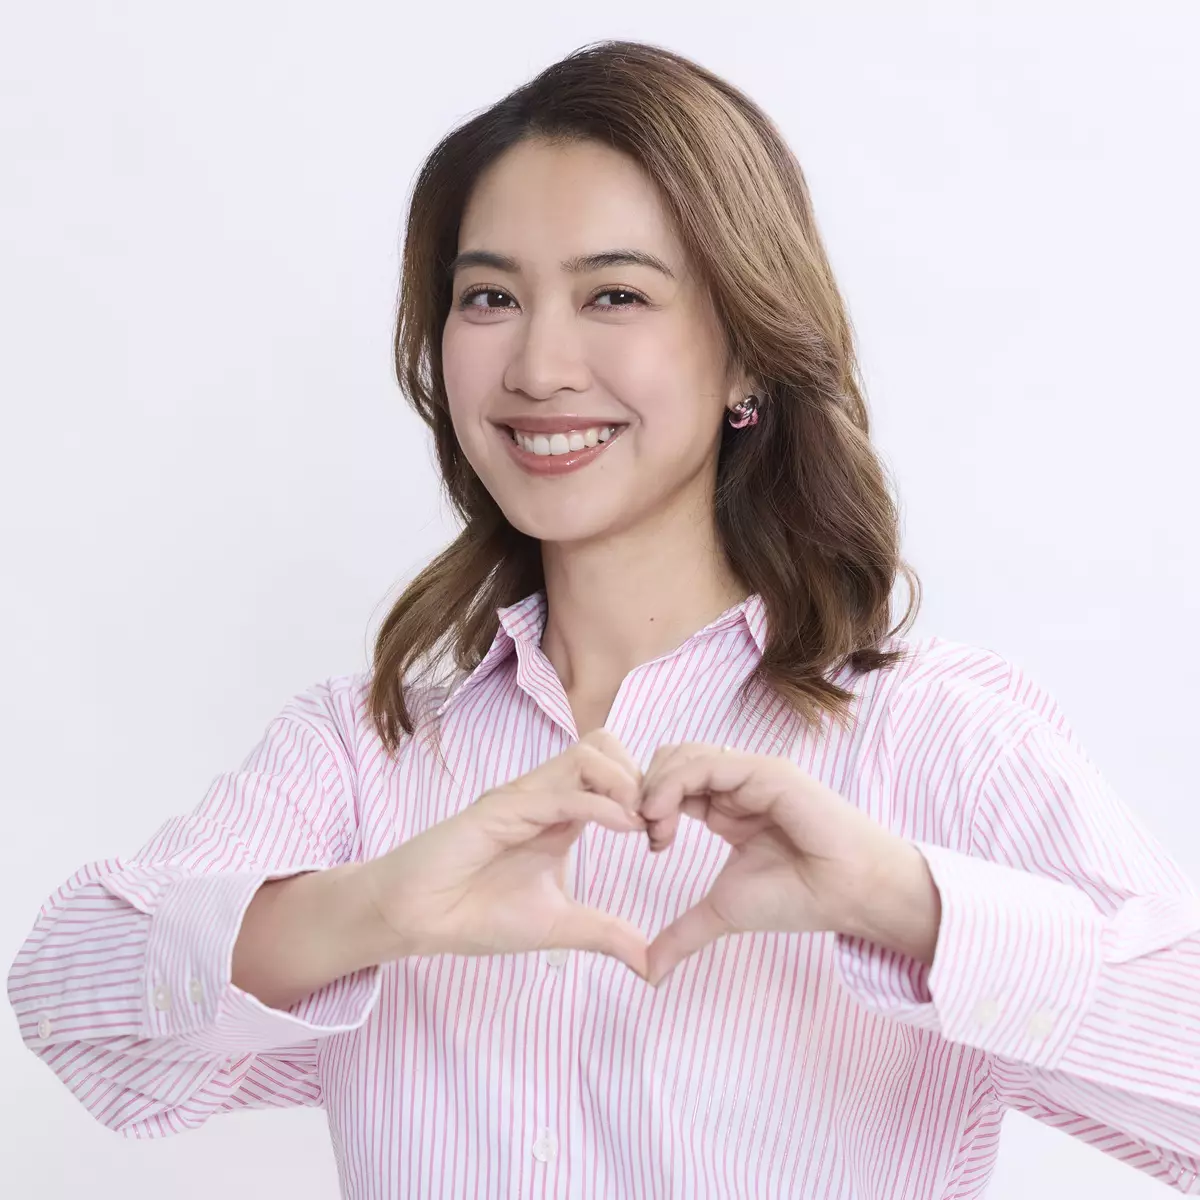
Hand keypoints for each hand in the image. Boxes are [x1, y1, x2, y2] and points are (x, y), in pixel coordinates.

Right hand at [360, 729, 650, 976]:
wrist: (416, 919)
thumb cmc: (478, 913)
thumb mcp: (558, 926)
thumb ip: (604, 934)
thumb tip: (652, 965)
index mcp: (561, 813)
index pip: (614, 771)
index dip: (647, 796)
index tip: (662, 839)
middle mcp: (545, 795)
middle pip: (606, 745)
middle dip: (642, 776)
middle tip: (656, 824)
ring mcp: (524, 797)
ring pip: (588, 754)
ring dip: (626, 782)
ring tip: (640, 825)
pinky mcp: (501, 808)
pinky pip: (561, 792)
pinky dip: (600, 805)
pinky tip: (624, 828)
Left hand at [639, 743, 905, 985]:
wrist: (850, 894)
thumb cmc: (799, 898)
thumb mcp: (723, 913)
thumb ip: (682, 934)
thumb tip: (647, 973)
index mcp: (726, 807)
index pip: (672, 784)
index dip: (649, 805)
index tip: (649, 843)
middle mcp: (736, 784)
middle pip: (671, 761)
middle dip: (646, 792)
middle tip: (649, 834)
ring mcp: (750, 774)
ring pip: (684, 755)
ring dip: (656, 787)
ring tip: (656, 828)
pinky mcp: (765, 771)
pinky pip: (706, 764)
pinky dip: (674, 784)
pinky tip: (665, 816)